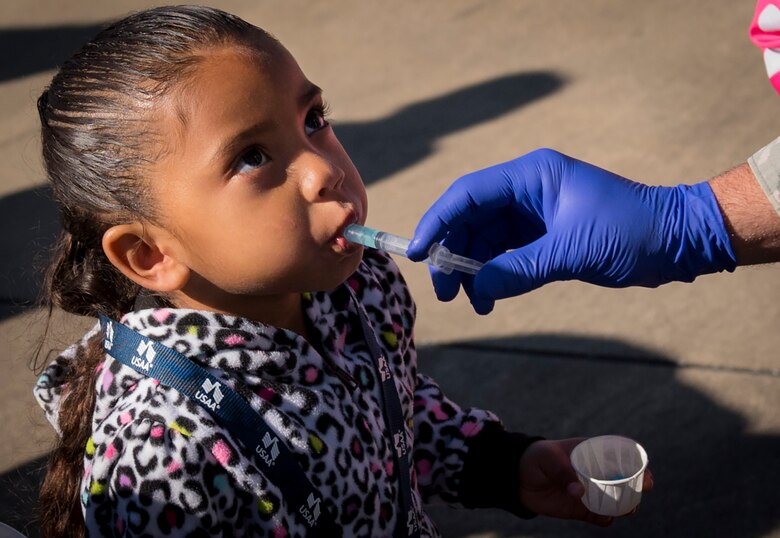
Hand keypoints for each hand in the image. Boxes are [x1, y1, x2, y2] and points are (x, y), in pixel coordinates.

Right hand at [408, 149, 735, 313]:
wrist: (678, 240)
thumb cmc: (633, 232)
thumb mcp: (571, 252)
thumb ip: (518, 270)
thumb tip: (476, 289)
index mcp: (532, 176)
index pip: (468, 193)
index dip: (436, 221)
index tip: (416, 252)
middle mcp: (528, 189)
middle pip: (471, 218)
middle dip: (453, 253)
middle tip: (446, 293)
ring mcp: (535, 212)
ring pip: (485, 238)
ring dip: (473, 270)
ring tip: (475, 304)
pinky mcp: (544, 234)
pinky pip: (506, 253)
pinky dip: (495, 275)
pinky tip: (491, 297)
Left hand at [517, 438, 653, 525]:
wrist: (518, 478)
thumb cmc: (536, 458)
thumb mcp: (548, 459)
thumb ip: (562, 472)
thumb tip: (579, 493)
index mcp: (592, 454)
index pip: (620, 456)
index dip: (636, 463)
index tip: (645, 472)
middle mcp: (596, 474)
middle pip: (625, 481)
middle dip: (639, 487)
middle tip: (644, 491)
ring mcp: (590, 492)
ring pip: (617, 500)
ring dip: (626, 506)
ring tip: (628, 509)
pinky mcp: (581, 509)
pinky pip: (599, 517)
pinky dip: (605, 519)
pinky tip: (605, 519)